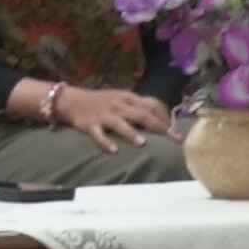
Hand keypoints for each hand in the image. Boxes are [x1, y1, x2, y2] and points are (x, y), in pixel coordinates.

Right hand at [49, 84, 172, 152]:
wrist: (71, 100)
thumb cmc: (102, 102)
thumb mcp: (122, 99)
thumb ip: (140, 107)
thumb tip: (164, 120)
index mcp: (128, 97)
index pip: (152, 104)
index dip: (166, 117)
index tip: (176, 131)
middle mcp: (118, 105)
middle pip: (141, 114)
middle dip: (159, 127)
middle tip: (173, 139)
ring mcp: (104, 114)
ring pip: (120, 123)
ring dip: (131, 132)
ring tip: (142, 143)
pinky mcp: (90, 124)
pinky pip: (98, 134)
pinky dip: (105, 142)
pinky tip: (113, 150)